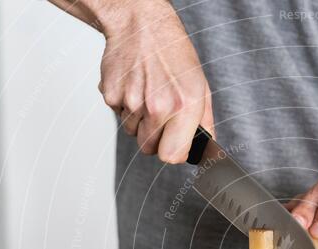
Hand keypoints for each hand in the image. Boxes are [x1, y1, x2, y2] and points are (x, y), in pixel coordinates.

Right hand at [97, 0, 213, 162]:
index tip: (174, 144)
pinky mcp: (111, 95)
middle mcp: (157, 105)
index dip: (174, 152)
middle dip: (155, 139)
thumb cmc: (173, 52)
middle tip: (160, 117)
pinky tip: (134, 85)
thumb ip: (205, 122)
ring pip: (132, 132)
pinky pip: (118, 115)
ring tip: (147, 94)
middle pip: (149, 148)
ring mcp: (131, 101)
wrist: (141, 24)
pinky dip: (125, 106)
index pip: (172, 155)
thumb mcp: (200, 85)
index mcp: (184, 105)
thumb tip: (206, 148)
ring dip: (139, 120)